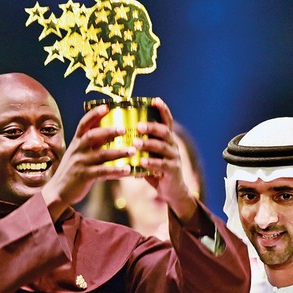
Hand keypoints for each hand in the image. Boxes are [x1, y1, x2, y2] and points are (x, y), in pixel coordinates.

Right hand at [41, 104, 135, 218]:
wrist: (58, 192)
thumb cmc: (72, 172)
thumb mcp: (78, 155)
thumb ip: (91, 146)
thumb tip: (109, 135)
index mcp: (77, 143)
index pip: (84, 124)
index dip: (94, 114)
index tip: (107, 106)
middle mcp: (78, 150)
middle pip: (93, 136)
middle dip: (109, 131)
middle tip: (124, 128)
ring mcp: (80, 163)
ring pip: (102, 155)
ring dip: (119, 152)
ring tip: (133, 150)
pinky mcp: (84, 176)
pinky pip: (103, 172)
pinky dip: (117, 171)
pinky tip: (128, 170)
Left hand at [133, 98, 197, 222]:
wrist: (172, 192)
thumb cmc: (156, 171)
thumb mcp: (149, 155)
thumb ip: (140, 145)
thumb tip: (118, 134)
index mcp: (167, 140)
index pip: (166, 121)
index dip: (162, 110)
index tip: (155, 100)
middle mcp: (172, 146)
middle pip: (164, 131)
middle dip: (151, 127)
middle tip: (138, 126)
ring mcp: (174, 158)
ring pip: (162, 147)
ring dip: (148, 144)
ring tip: (136, 143)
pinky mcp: (172, 171)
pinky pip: (161, 165)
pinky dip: (150, 163)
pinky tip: (141, 162)